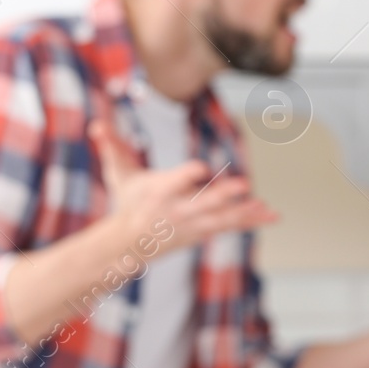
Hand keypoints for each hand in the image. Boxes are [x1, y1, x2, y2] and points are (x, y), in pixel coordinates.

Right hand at [90, 114, 278, 257]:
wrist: (130, 243)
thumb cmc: (128, 202)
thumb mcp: (117, 174)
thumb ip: (111, 147)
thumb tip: (96, 124)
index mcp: (159, 192)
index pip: (174, 182)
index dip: (186, 174)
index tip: (200, 168)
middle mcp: (178, 210)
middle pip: (203, 203)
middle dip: (223, 196)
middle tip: (244, 185)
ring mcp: (193, 224)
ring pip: (222, 218)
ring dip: (245, 212)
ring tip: (266, 207)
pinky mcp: (204, 231)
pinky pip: (231, 225)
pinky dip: (251, 220)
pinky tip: (272, 215)